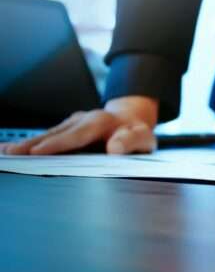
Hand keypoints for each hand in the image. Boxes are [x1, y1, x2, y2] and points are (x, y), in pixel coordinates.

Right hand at [0, 96, 157, 155]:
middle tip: (12, 153)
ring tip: (6, 152)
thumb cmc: (137, 133)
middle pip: (55, 134)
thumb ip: (131, 141)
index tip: (38, 152)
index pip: (77, 135)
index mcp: (101, 122)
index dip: (57, 144)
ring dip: (26, 144)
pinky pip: (47, 137)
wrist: (130, 119)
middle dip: (33, 144)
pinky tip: (10, 150)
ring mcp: (72, 123)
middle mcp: (83, 119)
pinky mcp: (66, 128)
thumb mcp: (144, 138)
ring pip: (47, 134)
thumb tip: (114, 148)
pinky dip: (29, 144)